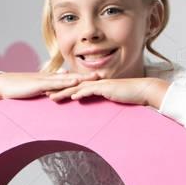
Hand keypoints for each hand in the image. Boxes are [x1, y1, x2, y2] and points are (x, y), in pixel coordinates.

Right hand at [0, 70, 101, 100]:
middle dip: (88, 76)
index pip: (70, 79)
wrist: (3, 85)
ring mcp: (46, 79)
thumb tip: (56, 95)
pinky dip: (67, 82)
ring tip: (96, 77)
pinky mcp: (40, 84)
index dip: (83, 78)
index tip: (97, 79)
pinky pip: (56, 83)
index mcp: (50, 80)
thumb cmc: (19, 90)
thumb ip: (47, 92)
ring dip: (82, 77)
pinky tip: (77, 82)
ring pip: (68, 78)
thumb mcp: (36, 92)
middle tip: (103, 75)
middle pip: (73, 76)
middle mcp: (50, 77)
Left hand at [47, 76, 166, 107]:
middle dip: (57, 89)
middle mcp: (95, 82)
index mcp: (94, 85)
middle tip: (43, 94)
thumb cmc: (128, 95)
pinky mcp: (106, 88)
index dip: (62, 90)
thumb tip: (89, 102)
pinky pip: (91, 90)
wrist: (141, 90)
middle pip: (72, 86)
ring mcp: (100, 84)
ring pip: (78, 87)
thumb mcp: (110, 97)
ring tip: (51, 97)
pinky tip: (72, 97)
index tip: (50, 93)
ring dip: (64, 92)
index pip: (75, 87)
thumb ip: (99, 98)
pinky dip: (81, 93)